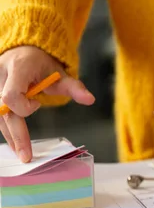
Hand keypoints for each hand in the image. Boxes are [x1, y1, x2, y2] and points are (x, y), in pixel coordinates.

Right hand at [0, 46, 94, 161]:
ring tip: (21, 153)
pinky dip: (7, 129)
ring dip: (10, 136)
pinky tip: (14, 143)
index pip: (11, 95)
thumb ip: (74, 87)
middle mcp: (1, 76)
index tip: (37, 103)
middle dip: (16, 135)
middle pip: (4, 111)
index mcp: (17, 68)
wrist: (24, 50)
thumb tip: (90, 99)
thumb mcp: (61, 73)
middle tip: (26, 156)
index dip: (24, 106)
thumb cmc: (43, 63)